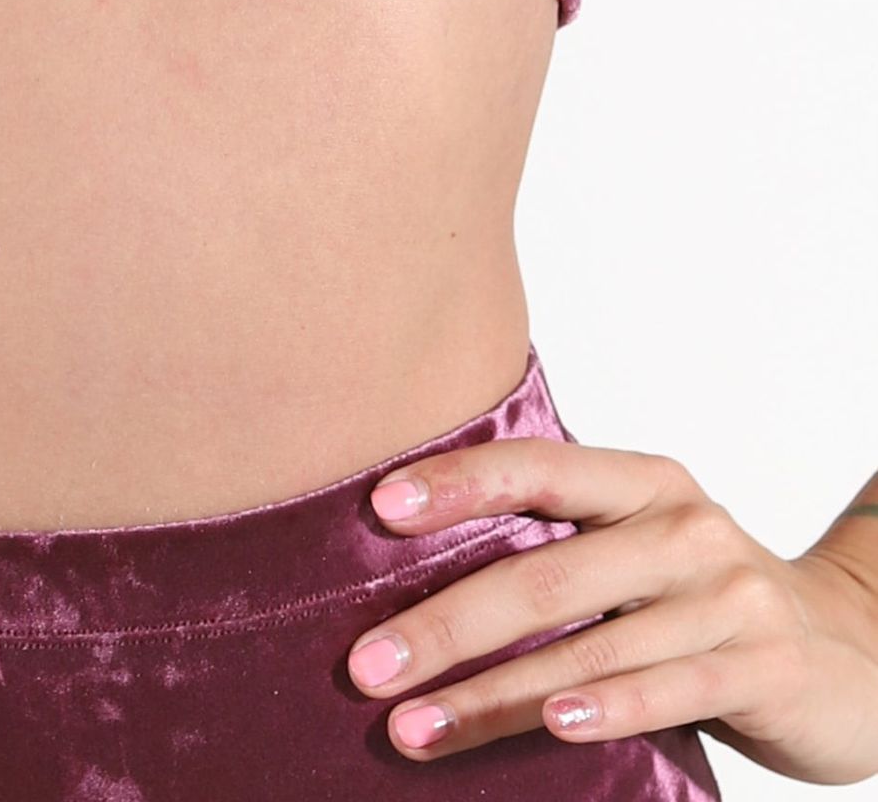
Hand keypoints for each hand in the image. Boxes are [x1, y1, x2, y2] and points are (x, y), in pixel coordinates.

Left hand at [343, 434, 877, 781]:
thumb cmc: (706, 603)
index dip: (456, 482)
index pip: (534, 468)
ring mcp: (726, 596)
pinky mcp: (762, 666)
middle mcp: (682, 526)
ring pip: (588, 646)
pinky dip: (605, 709)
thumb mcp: (641, 553)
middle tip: (366, 664)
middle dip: (444, 624)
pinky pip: (666, 690)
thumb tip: (414, 587)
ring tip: (413, 725)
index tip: (378, 510)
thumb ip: (560, 552)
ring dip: (491, 694)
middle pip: (543, 572)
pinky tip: (552, 727)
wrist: (851, 651)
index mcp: (641, 482)